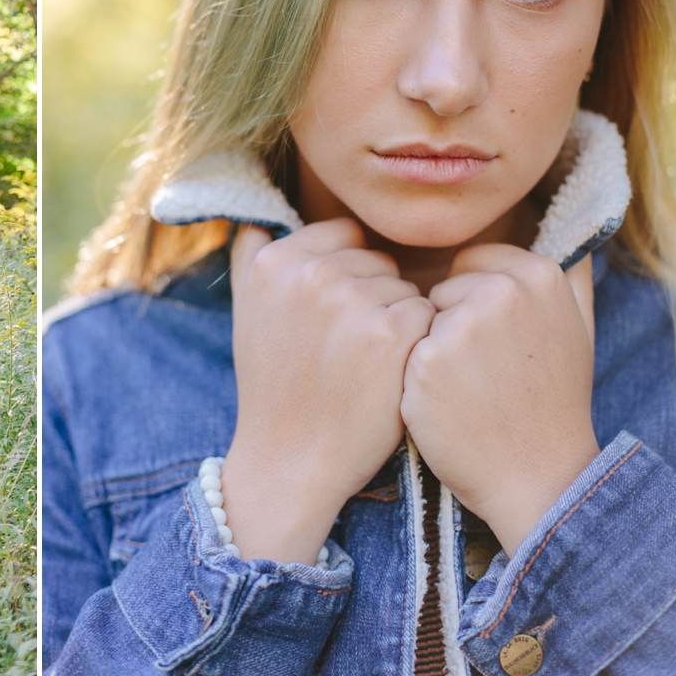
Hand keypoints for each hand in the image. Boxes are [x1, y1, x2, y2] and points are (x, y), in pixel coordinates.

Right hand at [223, 220, 434, 563]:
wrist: (292, 459)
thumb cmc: (275, 387)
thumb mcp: (246, 312)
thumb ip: (251, 256)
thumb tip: (261, 216)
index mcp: (275, 261)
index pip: (344, 235)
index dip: (349, 276)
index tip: (335, 320)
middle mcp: (310, 272)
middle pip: (378, 261)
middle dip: (374, 299)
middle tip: (347, 351)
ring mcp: (352, 300)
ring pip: (406, 288)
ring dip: (399, 323)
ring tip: (366, 367)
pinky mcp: (393, 331)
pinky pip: (429, 314)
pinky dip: (420, 344)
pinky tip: (392, 375)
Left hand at [401, 247, 598, 557]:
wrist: (537, 477)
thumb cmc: (552, 401)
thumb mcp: (579, 326)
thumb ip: (570, 270)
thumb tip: (574, 216)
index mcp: (539, 274)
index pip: (472, 263)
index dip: (477, 306)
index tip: (504, 346)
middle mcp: (503, 290)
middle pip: (443, 289)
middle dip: (452, 326)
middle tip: (489, 374)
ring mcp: (463, 324)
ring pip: (419, 317)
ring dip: (432, 350)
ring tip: (470, 389)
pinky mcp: (427, 359)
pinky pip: (402, 348)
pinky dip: (414, 376)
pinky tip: (447, 404)